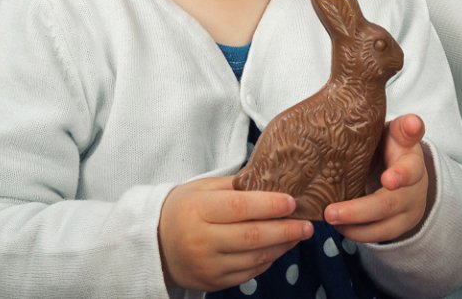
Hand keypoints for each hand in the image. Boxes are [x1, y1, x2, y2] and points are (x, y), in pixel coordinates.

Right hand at [157, 176, 313, 292]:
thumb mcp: (203, 188)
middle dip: (285, 230)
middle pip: (252, 236)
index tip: (293, 201)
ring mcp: (208, 265)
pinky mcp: (213, 282)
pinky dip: (267, 261)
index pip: (240, 207)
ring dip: (281, 247)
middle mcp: (202, 240)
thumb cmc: (184, 209)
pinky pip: (248, 274)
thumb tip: (273, 179)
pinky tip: (278, 249)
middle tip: (307, 224)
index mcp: (199, 210)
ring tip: (298, 235)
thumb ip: (236, 185)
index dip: (270, 205)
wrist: (155, 243)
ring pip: (254, 258)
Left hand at [325, 114, 432, 242]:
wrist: (405, 169)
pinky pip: (378, 236)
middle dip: (359, 210)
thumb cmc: (393, 146)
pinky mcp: (397, 227)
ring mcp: (407, 213)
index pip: (411, 168)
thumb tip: (412, 122)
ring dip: (354, 226)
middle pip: (389, 204)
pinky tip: (339, 226)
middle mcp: (414, 191)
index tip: (388, 179)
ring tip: (329, 220)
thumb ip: (403, 128)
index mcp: (413, 162)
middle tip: (330, 212)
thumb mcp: (397, 133)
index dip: (401, 175)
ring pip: (384, 227)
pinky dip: (357, 233)